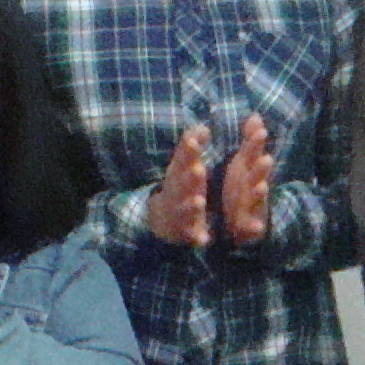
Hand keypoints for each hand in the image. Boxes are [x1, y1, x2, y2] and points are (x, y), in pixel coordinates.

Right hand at [147, 125, 215, 246]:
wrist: (162, 219)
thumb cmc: (180, 186)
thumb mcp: (184, 165)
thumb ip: (192, 145)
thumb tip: (202, 126)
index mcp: (179, 173)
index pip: (182, 159)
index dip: (187, 150)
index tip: (193, 141)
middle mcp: (177, 191)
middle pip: (181, 183)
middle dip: (189, 177)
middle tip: (199, 169)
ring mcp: (180, 211)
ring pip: (184, 208)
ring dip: (190, 206)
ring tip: (198, 201)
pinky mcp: (186, 230)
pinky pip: (191, 234)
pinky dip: (196, 237)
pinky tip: (203, 239)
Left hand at [219, 113, 275, 245]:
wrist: (242, 221)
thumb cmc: (243, 187)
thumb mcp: (245, 163)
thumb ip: (251, 142)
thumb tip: (256, 115)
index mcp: (250, 171)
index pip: (254, 154)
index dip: (256, 144)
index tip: (260, 131)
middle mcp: (255, 186)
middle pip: (259, 175)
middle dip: (262, 167)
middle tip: (266, 158)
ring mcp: (254, 206)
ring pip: (258, 199)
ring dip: (260, 193)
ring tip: (262, 186)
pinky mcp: (250, 226)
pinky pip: (253, 227)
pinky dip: (255, 227)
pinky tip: (257, 227)